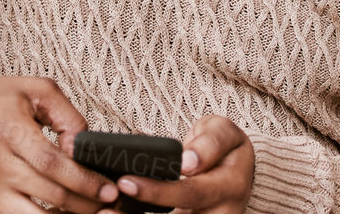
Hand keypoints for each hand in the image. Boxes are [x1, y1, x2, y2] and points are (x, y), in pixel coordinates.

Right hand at [0, 73, 118, 213]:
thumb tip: (85, 146)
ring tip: (86, 213)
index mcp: (9, 131)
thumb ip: (66, 114)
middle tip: (110, 206)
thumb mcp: (31, 89)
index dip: (86, 182)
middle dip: (86, 205)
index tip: (109, 190)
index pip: (54, 165)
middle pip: (51, 196)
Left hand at [102, 115, 253, 213]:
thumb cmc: (225, 148)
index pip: (191, 194)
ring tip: (105, 213)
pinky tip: (113, 213)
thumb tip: (188, 161)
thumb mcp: (224, 134)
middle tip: (106, 200)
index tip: (127, 182)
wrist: (234, 172)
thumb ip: (210, 142)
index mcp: (229, 188)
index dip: (160, 192)